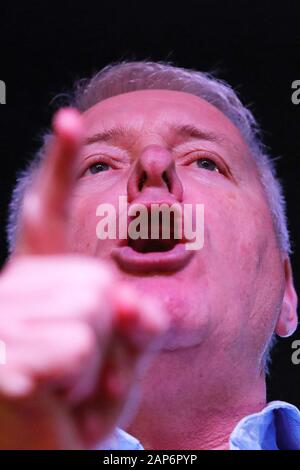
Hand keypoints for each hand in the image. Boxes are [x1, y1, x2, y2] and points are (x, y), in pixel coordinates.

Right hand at [0, 109, 166, 448]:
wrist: (41, 454)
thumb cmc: (78, 408)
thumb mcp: (121, 367)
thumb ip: (135, 330)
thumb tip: (135, 300)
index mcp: (42, 283)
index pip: (49, 215)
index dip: (59, 166)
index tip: (70, 120)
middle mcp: (15, 290)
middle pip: (98, 281)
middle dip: (108, 333)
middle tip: (83, 369)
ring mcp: (3, 320)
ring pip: (91, 315)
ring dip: (96, 366)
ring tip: (67, 386)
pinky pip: (74, 352)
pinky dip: (82, 386)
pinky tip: (51, 398)